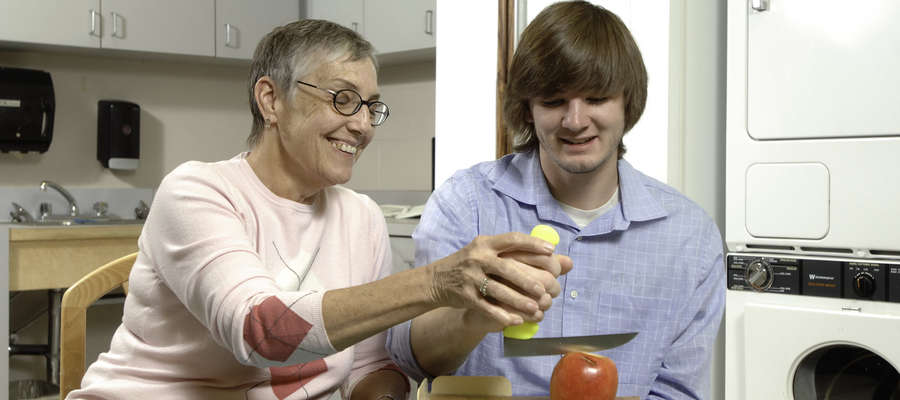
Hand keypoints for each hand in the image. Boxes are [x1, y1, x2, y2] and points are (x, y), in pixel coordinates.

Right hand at [428, 232, 556, 326]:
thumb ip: (516, 253)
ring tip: (535, 309)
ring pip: (498, 290)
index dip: (533, 244)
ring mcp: (470, 277)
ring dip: (518, 301)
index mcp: (485, 243)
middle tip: (545, 290)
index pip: (512, 239)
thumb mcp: (485, 251)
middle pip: (506, 268)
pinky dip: (502, 315)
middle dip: (526, 280)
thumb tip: (558, 256)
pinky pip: (486, 307)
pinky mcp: (465, 295)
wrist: (436, 280)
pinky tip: (516, 320)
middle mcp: (477, 257)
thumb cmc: (469, 264)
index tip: (551, 250)